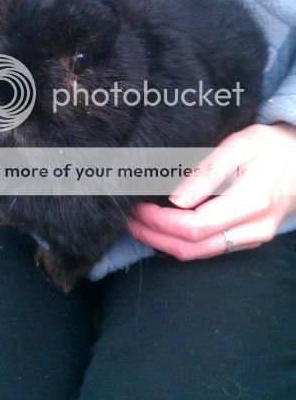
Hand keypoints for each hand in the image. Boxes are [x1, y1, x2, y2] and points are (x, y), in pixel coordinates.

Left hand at [129, 123, 295, 259]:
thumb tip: (175, 200)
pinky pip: (209, 248)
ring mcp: (252, 238)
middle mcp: (253, 229)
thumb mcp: (238, 146)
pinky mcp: (248, 239)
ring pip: (199, 254)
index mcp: (251, 203)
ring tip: (139, 222)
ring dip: (164, 242)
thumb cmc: (270, 147)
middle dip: (154, 236)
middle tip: (129, 218)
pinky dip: (182, 240)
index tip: (138, 206)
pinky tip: (164, 225)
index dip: (160, 221)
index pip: (194, 227)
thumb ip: (207, 173)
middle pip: (192, 248)